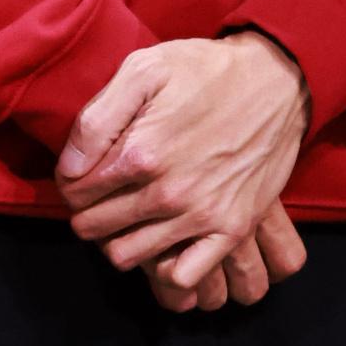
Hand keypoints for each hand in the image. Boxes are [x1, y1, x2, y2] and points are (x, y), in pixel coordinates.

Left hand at [55, 34, 308, 296]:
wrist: (276, 81)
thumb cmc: (205, 70)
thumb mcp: (143, 68)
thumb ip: (97, 117)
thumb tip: (69, 166)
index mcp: (140, 151)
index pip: (76, 190)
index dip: (70, 183)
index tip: (80, 175)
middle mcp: (168, 192)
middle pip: (96, 227)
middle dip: (87, 213)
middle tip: (98, 196)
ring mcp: (201, 215)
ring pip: (128, 255)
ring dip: (116, 241)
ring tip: (125, 217)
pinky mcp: (231, 229)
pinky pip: (182, 276)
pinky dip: (163, 267)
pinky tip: (161, 240)